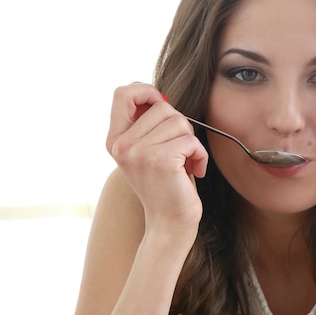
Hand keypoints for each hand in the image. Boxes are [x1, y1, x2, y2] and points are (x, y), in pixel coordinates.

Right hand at [106, 82, 208, 235]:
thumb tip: (160, 97)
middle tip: (180, 151)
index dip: (145, 90)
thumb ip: (147, 125)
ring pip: (179, 121)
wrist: (169, 224)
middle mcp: (122, 145)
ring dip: (191, 142)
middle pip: (162, 107)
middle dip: (180, 126)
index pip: (122, 94)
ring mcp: (139, 152)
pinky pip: (191, 140)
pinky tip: (194, 171)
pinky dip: (200, 155)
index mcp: (115, 140)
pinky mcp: (160, 160)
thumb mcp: (148, 153)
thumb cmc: (167, 186)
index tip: (162, 105)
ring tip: (185, 163)